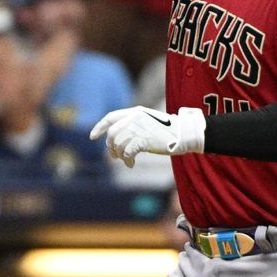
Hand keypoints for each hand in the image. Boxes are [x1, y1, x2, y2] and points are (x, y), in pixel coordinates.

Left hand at [90, 105, 204, 165]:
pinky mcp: (143, 140)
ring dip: (119, 155)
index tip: (92, 137)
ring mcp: (139, 128)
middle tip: (116, 156)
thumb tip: (117, 141)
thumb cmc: (168, 131)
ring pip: (117, 144)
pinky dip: (127, 160)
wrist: (183, 134)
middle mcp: (134, 118)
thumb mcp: (148, 123)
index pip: (111, 117)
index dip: (99, 127)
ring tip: (126, 160)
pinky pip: (127, 152)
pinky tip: (131, 164)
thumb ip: (134, 126)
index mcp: (135, 112)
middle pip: (112, 134)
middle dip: (110, 147)